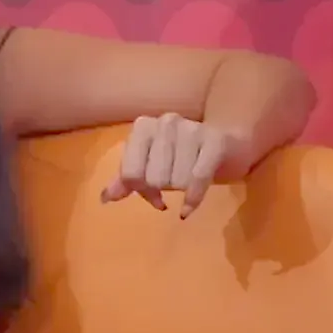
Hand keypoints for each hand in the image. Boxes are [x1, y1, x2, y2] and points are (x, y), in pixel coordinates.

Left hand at [100, 113, 239, 217]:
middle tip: (170, 187)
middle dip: (160, 190)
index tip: (150, 192)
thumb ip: (126, 179)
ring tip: (186, 181)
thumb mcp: (149, 163)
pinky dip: (192, 200)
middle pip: (153, 179)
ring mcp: (191, 129)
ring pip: (176, 181)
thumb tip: (105, 198)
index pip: (130, 173)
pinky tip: (187, 209)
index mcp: (143, 127)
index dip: (138, 189)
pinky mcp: (215, 141)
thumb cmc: (181, 155)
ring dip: (180, 190)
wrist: (228, 141)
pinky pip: (198, 180)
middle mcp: (165, 123)